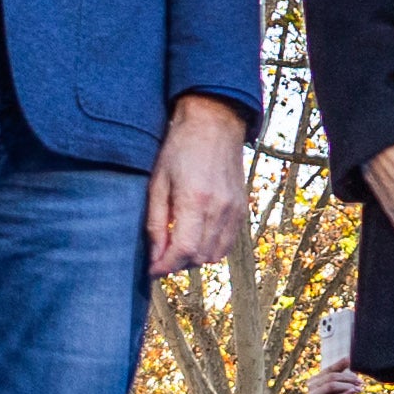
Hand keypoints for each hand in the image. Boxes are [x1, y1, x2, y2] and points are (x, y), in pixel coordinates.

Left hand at [147, 93, 249, 278]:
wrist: (214, 123)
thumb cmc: (179, 149)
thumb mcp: (158, 182)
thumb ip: (156, 222)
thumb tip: (154, 256)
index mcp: (195, 200)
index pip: (183, 250)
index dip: (165, 266)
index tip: (151, 270)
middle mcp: (219, 209)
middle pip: (199, 257)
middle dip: (177, 264)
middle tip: (160, 256)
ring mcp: (235, 210)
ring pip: (215, 255)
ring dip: (194, 258)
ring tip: (177, 246)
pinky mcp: (242, 209)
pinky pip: (228, 243)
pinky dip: (211, 249)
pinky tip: (196, 237)